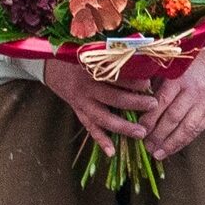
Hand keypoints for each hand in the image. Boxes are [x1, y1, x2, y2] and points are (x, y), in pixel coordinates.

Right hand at [43, 56, 158, 155]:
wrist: (52, 66)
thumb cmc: (79, 57)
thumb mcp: (93, 52)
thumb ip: (113, 59)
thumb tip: (142, 62)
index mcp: (91, 70)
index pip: (114, 76)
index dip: (132, 80)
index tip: (148, 83)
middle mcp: (86, 88)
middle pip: (113, 98)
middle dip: (134, 103)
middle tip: (153, 105)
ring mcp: (82, 102)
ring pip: (103, 118)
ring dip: (123, 127)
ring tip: (141, 133)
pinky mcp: (78, 112)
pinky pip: (90, 128)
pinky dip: (101, 140)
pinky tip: (112, 152)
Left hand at [144, 57, 204, 159]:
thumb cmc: (186, 65)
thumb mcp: (169, 69)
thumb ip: (154, 85)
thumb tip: (136, 106)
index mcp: (179, 78)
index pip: (162, 102)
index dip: (150, 118)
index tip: (139, 130)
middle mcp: (193, 91)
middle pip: (173, 118)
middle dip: (158, 135)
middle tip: (146, 146)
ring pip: (186, 127)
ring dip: (170, 143)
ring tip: (158, 154)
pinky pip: (197, 130)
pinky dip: (184, 142)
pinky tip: (172, 149)